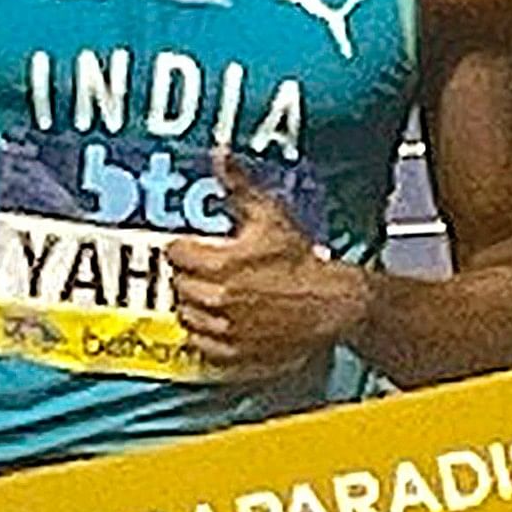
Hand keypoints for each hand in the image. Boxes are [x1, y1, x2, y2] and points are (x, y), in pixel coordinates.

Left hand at [165, 152, 368, 380]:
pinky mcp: (237, 355)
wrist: (336, 304)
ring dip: (195, 305)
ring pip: (187, 317)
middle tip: (208, 270)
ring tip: (213, 294)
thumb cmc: (305, 263)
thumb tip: (221, 156)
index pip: (174, 253)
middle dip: (190, 276)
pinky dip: (206, 336)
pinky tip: (221, 322)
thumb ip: (239, 185)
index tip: (194, 247)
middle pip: (178, 286)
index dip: (185, 247)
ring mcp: (226, 330)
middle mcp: (218, 299)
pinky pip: (203, 348)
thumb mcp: (271, 216)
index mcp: (221, 264)